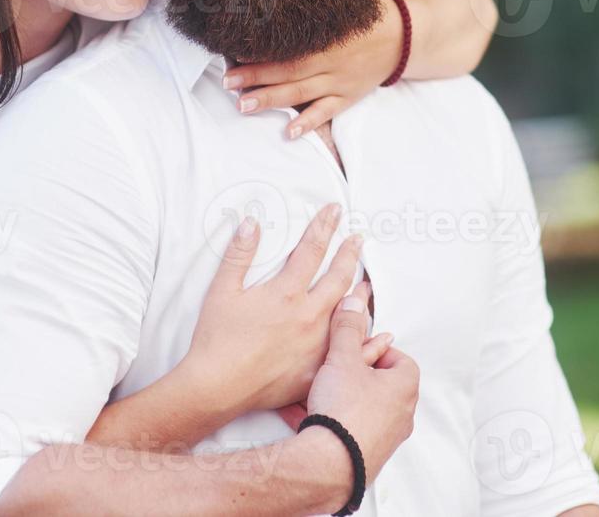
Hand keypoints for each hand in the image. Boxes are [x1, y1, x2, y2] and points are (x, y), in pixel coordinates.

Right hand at [179, 203, 368, 414]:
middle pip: (337, 278)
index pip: (311, 250)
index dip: (324, 226)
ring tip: (366, 282)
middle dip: (349, 255)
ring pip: (348, 313)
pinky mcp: (315, 370)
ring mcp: (315, 345)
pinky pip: (350, 354)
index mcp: (285, 293)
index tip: (335, 211)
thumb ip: (239, 254)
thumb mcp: (222, 290)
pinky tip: (381, 336)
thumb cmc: (217, 339)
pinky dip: (368, 342)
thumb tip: (251, 223)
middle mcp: (307, 316)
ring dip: (359, 293)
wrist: (217, 387)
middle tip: (357, 240)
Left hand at [222, 0, 400, 138]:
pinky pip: (328, 113)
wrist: (407, 37)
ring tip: (243, 106)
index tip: (236, 49)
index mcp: (332, 35)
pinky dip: (309, 124)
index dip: (265, 49)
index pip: (293, 44)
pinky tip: (289, 133)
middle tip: (228, 82)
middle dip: (257, 77)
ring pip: (303, 94)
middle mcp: (335, 61)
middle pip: (290, 72)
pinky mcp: (348, 97)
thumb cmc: (372, 9)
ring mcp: (341, 82)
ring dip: (272, 101)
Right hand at [301, 288, 419, 487]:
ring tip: (311, 391)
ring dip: (338, 397)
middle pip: (378, 384)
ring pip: (360, 408)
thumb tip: (356, 299)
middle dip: (352, 374)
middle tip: (331, 367)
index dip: (375, 349)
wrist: (329, 466)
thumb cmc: (344, 409)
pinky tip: (301, 414)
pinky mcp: (366, 456)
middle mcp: (401, 415)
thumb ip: (348, 327)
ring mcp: (385, 438)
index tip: (353, 347)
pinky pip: (347, 430)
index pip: (399, 358)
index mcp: (404, 387)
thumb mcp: (342, 357)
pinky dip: (329, 420)